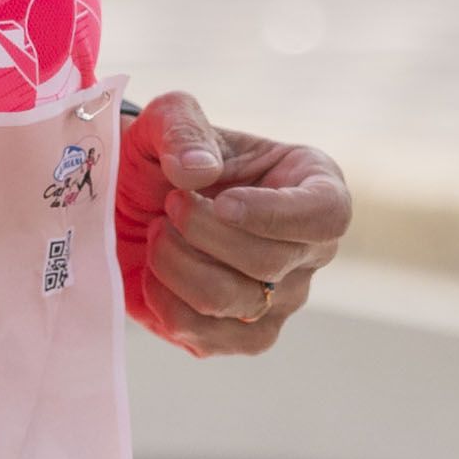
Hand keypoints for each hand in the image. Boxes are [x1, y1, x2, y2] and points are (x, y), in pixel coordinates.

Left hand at [122, 92, 350, 358]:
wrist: (132, 203)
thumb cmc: (167, 157)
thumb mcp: (167, 119)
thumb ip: (181, 128)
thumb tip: (196, 172)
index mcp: (314, 186)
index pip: (327, 214)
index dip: (275, 214)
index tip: (222, 201)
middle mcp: (309, 251)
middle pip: (271, 262)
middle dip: (202, 231)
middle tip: (168, 203)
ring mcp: (280, 300)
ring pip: (236, 301)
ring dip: (177, 264)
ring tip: (156, 232)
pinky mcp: (240, 337)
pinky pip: (209, 338)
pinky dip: (167, 303)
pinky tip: (152, 272)